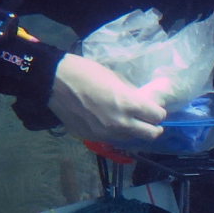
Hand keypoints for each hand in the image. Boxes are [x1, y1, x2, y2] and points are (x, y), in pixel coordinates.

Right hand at [48, 54, 177, 143]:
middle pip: (151, 135)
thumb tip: (142, 102)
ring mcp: (106, 133)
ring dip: (134, 131)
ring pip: (131, 139)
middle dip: (154, 127)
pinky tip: (109, 122)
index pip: (158, 116)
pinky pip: (112, 138)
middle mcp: (121, 123)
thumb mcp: (116, 78)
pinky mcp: (93, 138)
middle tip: (149, 120)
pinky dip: (116, 132)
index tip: (154, 108)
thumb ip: (131, 93)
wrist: (55, 82)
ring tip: (127, 120)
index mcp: (128, 104)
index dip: (158, 112)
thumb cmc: (87, 73)